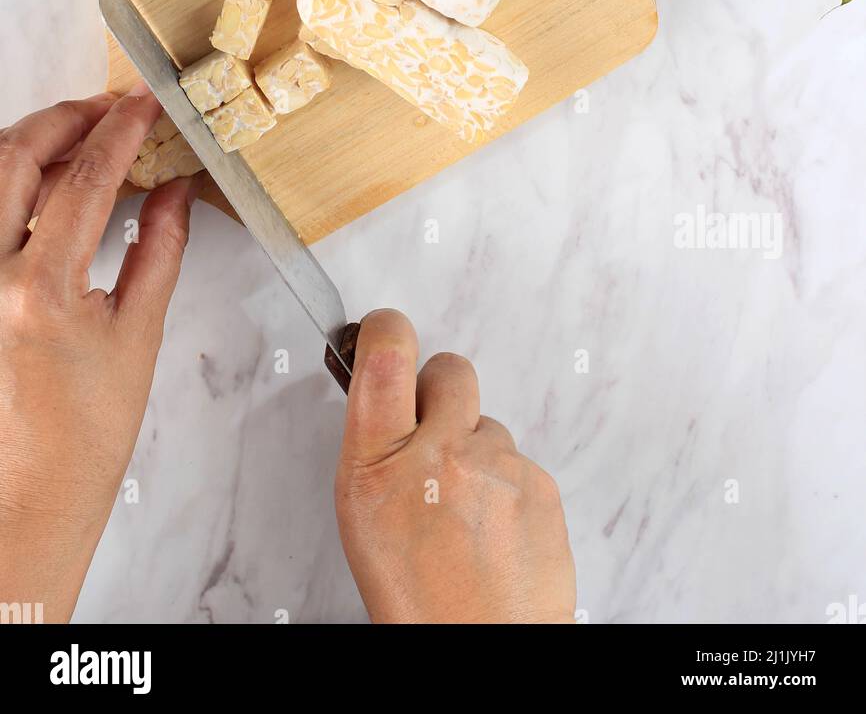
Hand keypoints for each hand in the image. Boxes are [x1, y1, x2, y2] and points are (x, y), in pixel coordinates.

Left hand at [0, 85, 201, 622]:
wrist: (30, 496)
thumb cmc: (84, 435)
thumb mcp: (139, 335)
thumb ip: (158, 248)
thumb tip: (175, 188)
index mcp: (41, 290)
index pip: (85, 179)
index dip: (119, 130)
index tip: (143, 104)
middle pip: (14, 157)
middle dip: (64, 118)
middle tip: (106, 108)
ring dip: (28, 144)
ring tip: (75, 139)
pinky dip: (8, 184)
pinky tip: (39, 186)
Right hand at [335, 309, 575, 623]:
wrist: (483, 648)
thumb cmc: (419, 602)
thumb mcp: (365, 519)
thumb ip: (378, 452)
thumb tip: (389, 399)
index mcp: (378, 466)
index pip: (385, 356)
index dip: (386, 330)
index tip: (386, 332)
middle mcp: (440, 456)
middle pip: (449, 370)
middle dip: (441, 391)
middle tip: (434, 433)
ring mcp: (497, 467)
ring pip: (487, 427)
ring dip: (477, 454)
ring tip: (466, 517)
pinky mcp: (541, 484)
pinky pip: (519, 463)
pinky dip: (508, 488)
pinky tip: (496, 532)